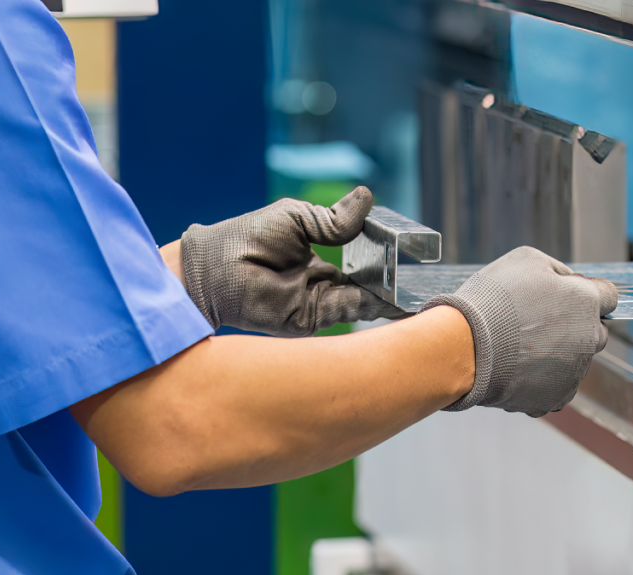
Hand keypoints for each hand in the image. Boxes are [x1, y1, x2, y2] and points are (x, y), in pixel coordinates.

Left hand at [180, 187, 402, 335]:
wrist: (214, 267)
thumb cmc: (247, 236)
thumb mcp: (298, 219)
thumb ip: (335, 220)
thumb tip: (369, 198)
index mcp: (319, 262)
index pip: (360, 266)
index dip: (382, 262)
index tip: (407, 256)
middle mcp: (321, 287)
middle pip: (366, 288)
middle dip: (390, 284)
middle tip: (418, 275)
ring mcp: (316, 305)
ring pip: (361, 303)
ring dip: (385, 296)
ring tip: (412, 286)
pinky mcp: (310, 319)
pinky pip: (345, 312)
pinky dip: (368, 305)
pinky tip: (389, 295)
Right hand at [421, 246, 617, 416]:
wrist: (466, 346)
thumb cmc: (493, 299)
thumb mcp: (527, 260)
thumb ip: (559, 271)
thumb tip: (569, 282)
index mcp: (587, 302)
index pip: (608, 296)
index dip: (586, 293)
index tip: (566, 297)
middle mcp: (589, 339)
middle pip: (593, 332)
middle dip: (573, 327)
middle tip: (536, 323)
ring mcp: (574, 372)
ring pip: (574, 362)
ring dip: (556, 355)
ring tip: (518, 348)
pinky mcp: (555, 398)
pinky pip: (556, 388)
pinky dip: (541, 381)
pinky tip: (516, 369)